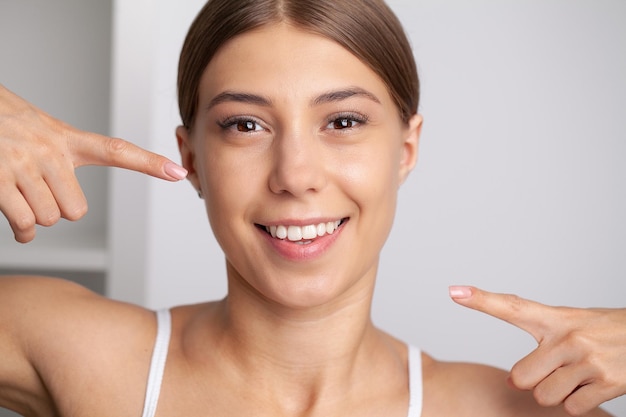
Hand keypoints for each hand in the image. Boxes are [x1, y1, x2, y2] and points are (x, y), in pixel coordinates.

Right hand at [0, 84, 186, 242]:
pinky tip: (14, 219)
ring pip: (50, 219)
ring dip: (36, 219)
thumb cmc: (6, 125)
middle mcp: (50, 150)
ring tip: (21, 197)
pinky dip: (20, 230)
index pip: (117, 150)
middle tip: (42, 195)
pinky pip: (23, 223)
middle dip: (60, 211)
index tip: (178, 172)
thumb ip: (64, 161)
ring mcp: (23, 164)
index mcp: (68, 139)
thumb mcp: (43, 133)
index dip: (149, 163)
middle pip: (77, 211)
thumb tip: (68, 212)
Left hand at [450, 285, 625, 415]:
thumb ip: (539, 346)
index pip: (513, 306)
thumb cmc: (603, 331)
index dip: (482, 300)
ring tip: (575, 376)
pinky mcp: (608, 383)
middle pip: (520, 378)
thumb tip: (509, 382)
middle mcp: (569, 337)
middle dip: (530, 382)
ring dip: (556, 394)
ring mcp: (588, 360)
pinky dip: (578, 403)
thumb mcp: (571, 323)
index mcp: (556, 319)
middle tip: (552, 370)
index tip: (454, 291)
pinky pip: (572, 408)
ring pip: (544, 397)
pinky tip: (592, 385)